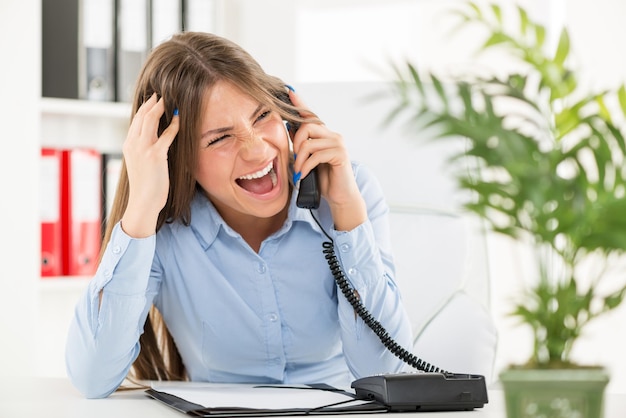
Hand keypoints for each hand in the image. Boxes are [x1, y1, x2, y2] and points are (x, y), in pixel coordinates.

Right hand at [121, 94, 178, 237]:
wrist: (143, 202)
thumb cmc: (146, 186)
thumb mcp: (141, 165)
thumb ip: (144, 151)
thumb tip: (155, 143)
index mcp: (128, 145)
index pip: (135, 121)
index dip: (144, 108)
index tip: (152, 100)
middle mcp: (133, 144)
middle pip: (142, 116)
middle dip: (152, 103)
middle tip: (161, 95)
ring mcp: (143, 149)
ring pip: (150, 120)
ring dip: (160, 108)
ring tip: (169, 100)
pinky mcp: (155, 155)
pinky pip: (166, 135)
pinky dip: (174, 125)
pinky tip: (179, 119)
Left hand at [289, 90, 365, 230]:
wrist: (340, 197)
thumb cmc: (323, 179)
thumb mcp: (307, 161)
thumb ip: (300, 146)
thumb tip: (289, 129)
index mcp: (324, 135)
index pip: (310, 115)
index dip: (300, 103)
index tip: (289, 91)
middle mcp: (333, 135)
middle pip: (307, 126)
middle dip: (295, 142)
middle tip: (294, 159)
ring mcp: (338, 144)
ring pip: (309, 142)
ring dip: (299, 159)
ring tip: (298, 171)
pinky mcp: (340, 155)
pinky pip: (316, 155)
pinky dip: (306, 166)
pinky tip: (303, 174)